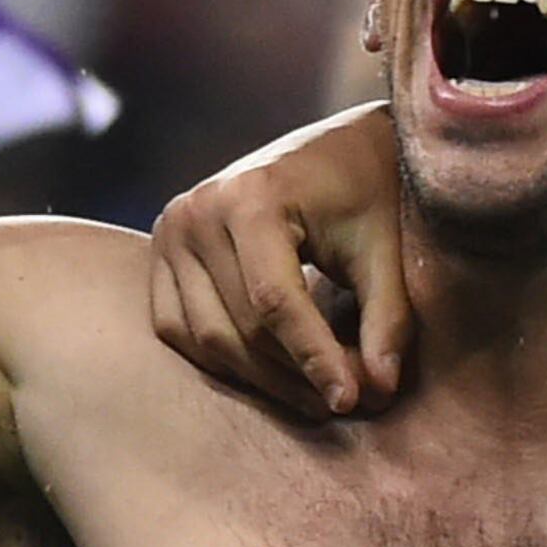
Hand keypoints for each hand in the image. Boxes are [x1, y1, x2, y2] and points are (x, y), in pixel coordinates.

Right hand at [147, 105, 413, 415]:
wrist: (336, 144)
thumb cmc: (367, 189)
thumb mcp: (385, 248)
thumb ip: (385, 318)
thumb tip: (377, 392)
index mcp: (251, 199)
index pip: (275, 303)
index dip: (313, 358)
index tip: (351, 399)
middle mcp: (197, 212)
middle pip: (238, 326)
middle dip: (292, 374)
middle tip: (342, 402)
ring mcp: (170, 231)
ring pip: (206, 337)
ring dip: (260, 379)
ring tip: (314, 396)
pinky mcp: (161, 251)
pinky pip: (177, 328)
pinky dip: (222, 359)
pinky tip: (271, 372)